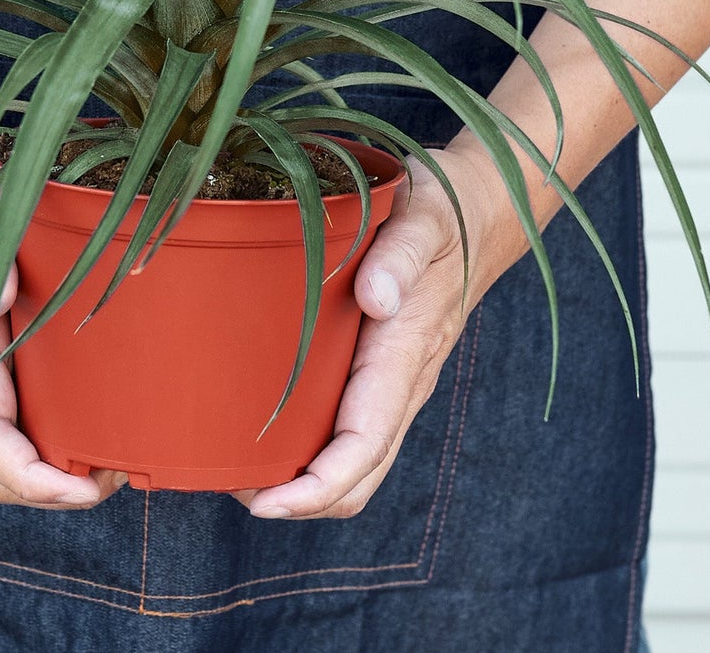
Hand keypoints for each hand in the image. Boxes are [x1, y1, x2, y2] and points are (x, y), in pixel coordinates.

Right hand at [0, 112, 128, 509]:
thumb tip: (6, 303)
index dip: (29, 476)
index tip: (85, 488)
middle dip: (51, 484)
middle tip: (121, 470)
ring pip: (9, 431)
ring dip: (57, 456)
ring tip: (121, 444)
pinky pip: (20, 392)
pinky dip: (57, 415)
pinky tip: (102, 394)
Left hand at [237, 147, 514, 519]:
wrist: (481, 207)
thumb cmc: (446, 209)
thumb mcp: (423, 218)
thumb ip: (400, 255)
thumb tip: (377, 298)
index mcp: (406, 354)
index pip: (364, 445)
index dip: (316, 488)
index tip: (263, 502)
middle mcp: (402, 379)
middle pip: (358, 473)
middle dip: (299, 498)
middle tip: (228, 481)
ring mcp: (394, 378)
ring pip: (353, 456)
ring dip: (301, 476)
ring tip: (234, 460)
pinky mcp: (382, 365)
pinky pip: (349, 424)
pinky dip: (311, 443)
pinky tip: (266, 420)